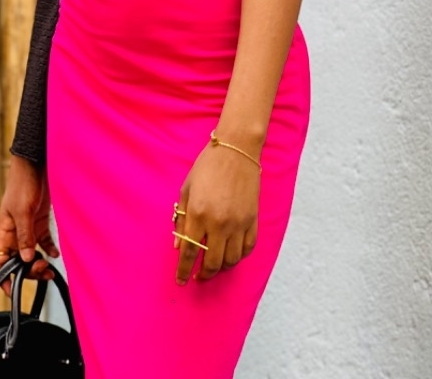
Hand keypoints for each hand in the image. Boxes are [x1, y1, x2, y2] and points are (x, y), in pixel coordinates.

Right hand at [0, 154, 59, 294]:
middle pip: (18, 260)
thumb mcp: (22, 211)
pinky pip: (43, 240)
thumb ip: (23, 236)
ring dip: (39, 262)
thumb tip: (24, 259)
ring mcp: (28, 226)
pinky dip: (49, 249)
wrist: (36, 164)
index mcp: (4, 231)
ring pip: (31, 252)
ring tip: (49, 268)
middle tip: (42, 271)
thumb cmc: (23, 183)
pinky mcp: (40, 220)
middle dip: (28, 270)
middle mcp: (15, 231)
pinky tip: (55, 254)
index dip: (3, 277)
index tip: (11, 290)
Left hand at [173, 138, 259, 285]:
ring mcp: (238, 223)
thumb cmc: (208, 166)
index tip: (181, 280)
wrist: (236, 149)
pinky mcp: (253, 219)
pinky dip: (239, 257)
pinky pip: (248, 248)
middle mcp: (219, 222)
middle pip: (212, 262)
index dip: (183, 270)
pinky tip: (232, 255)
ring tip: (214, 266)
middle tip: (198, 276)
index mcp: (199, 213)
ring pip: (231, 260)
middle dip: (204, 274)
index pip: (189, 252)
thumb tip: (178, 246)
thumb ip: (182, 218)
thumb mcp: (187, 189)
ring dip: (221, 268)